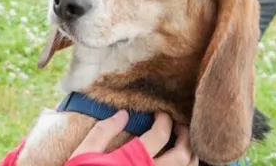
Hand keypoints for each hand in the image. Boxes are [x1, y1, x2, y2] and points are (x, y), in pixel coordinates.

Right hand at [70, 111, 196, 165]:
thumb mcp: (85, 153)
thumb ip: (103, 131)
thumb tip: (123, 114)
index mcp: (134, 160)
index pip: (161, 134)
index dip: (164, 120)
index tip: (161, 114)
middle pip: (182, 154)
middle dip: (185, 135)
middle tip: (179, 125)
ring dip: (190, 154)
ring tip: (182, 144)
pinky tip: (177, 162)